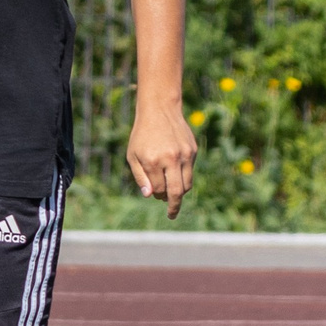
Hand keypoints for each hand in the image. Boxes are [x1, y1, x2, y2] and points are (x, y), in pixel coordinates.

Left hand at [128, 95, 197, 217]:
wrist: (159, 110)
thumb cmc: (142, 135)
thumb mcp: (133, 155)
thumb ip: (141, 177)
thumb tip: (149, 196)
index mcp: (153, 161)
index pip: (159, 190)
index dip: (156, 195)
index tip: (155, 196)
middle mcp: (170, 159)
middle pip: (176, 192)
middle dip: (174, 206)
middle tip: (171, 215)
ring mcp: (184, 155)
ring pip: (187, 184)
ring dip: (179, 193)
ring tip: (172, 193)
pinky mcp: (193, 151)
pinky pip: (190, 171)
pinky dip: (183, 178)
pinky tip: (175, 174)